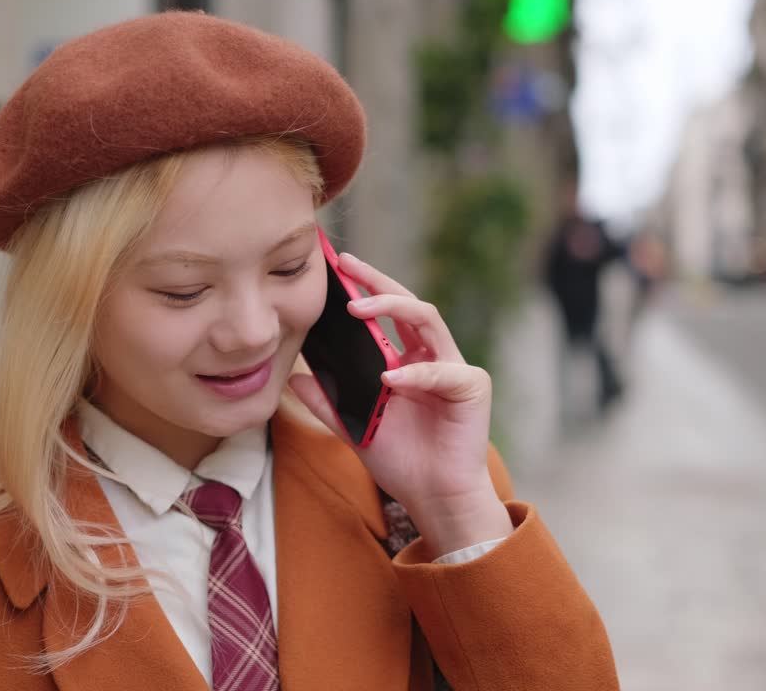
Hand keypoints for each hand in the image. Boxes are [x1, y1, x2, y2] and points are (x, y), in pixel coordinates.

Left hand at [288, 253, 512, 555]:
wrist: (434, 498)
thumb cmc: (402, 461)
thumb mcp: (353, 427)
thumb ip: (327, 402)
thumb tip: (293, 377)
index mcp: (408, 360)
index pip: (386, 314)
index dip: (364, 289)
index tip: (335, 269)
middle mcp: (433, 355)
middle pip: (408, 303)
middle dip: (377, 281)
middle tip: (348, 266)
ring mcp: (455, 367)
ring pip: (428, 319)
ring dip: (393, 308)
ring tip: (358, 309)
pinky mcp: (472, 387)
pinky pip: (443, 371)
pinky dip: (415, 373)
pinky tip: (390, 378)